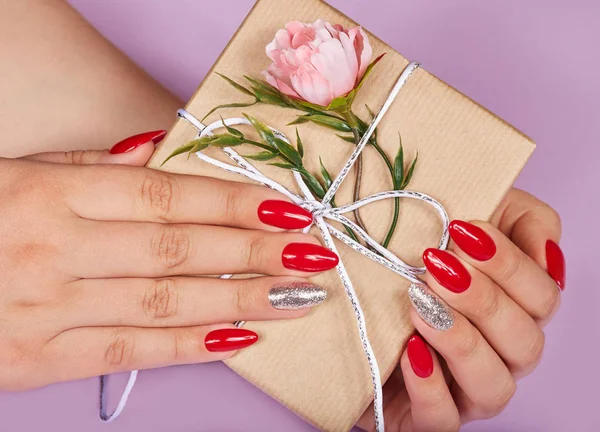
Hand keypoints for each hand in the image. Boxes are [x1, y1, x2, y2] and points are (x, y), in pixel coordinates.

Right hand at [0, 131, 334, 390]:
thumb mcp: (16, 171)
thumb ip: (88, 164)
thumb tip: (156, 149)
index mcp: (51, 192)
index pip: (167, 196)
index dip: (234, 203)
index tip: (289, 211)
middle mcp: (55, 248)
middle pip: (179, 250)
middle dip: (256, 253)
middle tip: (315, 256)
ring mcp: (46, 308)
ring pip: (166, 304)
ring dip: (240, 300)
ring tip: (296, 297)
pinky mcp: (35, 360)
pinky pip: (128, 352)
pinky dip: (189, 347)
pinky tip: (241, 337)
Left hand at [358, 188, 563, 430]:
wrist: (350, 289)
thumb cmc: (412, 250)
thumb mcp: (465, 216)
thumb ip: (522, 221)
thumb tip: (548, 252)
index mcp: (514, 310)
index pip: (543, 297)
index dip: (511, 264)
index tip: (463, 230)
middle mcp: (498, 354)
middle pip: (526, 342)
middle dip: (484, 299)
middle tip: (438, 266)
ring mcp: (463, 390)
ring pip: (494, 387)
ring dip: (461, 341)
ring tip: (420, 304)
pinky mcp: (423, 415)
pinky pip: (442, 421)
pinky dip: (431, 389)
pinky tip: (410, 350)